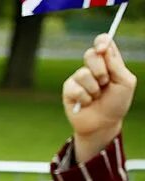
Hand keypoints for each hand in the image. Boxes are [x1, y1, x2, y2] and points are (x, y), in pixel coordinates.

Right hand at [65, 34, 136, 162]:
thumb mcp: (125, 82)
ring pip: (83, 73)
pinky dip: (84, 98)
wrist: (103, 124)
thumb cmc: (117, 103)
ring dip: (94, 88)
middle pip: (90, 54)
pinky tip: (86, 103)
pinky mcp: (69, 89)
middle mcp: (93, 67)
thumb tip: (104, 49)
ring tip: (97, 96)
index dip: (102, 42)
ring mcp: (79, 78)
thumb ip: (116, 65)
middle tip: (105, 82)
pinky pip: (75, 88)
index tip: (103, 49)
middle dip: (100, 69)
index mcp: (108, 62)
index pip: (103, 42)